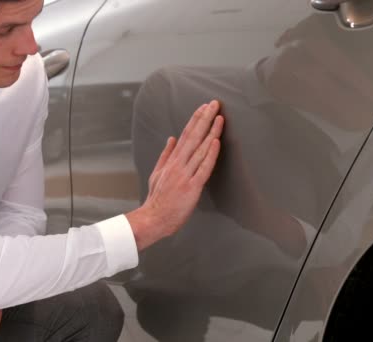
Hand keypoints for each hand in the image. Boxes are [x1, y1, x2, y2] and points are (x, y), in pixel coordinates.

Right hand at [127, 100, 223, 249]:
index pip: (185, 135)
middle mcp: (178, 165)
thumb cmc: (157, 200)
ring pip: (200, 149)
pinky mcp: (192, 187)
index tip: (204, 107)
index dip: (195, 120)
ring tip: (219, 117)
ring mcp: (185, 175)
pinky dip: (210, 154)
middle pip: (193, 136)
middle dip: (205, 118)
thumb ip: (165, 155)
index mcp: (171, 161)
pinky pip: (203, 168)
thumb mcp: (157, 173)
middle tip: (214, 104)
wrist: (153, 219)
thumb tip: (171, 139)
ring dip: (211, 132)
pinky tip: (215, 142)